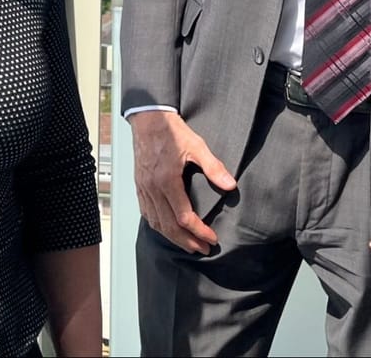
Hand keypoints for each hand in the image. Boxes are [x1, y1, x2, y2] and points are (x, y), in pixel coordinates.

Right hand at [128, 110, 234, 253]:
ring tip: (189, 245)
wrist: (148, 120)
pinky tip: (168, 230)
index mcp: (167, 181)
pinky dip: (159, 227)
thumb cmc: (173, 132)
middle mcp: (153, 189)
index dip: (199, 231)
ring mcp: (144, 189)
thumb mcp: (197, 146)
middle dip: (187, 241)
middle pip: (169, 226)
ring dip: (173, 238)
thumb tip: (231, 186)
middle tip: (203, 249)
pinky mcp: (140, 187)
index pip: (184, 217)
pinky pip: (147, 214)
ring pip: (156, 223)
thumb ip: (214, 168)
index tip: (212, 238)